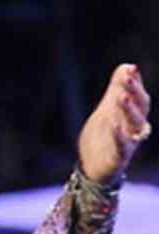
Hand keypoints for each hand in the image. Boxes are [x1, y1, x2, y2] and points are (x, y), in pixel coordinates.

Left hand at [78, 64, 150, 184]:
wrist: (93, 167)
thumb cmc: (104, 136)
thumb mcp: (107, 110)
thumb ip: (116, 90)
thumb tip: (127, 66)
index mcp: (133, 116)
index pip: (139, 97)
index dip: (136, 83)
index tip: (130, 69)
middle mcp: (135, 128)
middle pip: (141, 108)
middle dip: (135, 92)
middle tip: (127, 78)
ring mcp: (129, 142)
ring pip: (134, 125)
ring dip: (129, 110)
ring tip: (121, 96)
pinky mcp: (118, 157)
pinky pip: (122, 146)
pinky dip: (119, 135)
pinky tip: (114, 125)